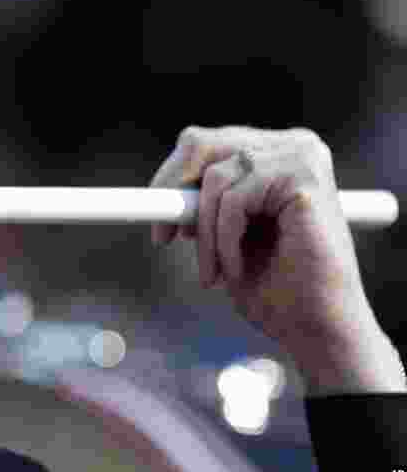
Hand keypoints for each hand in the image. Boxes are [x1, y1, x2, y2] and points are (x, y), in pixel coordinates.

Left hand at [150, 126, 403, 393]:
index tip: (155, 218)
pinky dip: (223, 240)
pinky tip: (233, 272)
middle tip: (162, 239)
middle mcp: (292, 144)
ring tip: (212, 272)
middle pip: (200, 144)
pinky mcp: (303, 177)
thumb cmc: (273, 285)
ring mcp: (300, 155)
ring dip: (204, 234)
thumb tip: (164, 190)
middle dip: (173, 193)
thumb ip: (203, 202)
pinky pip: (233, 201)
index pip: (203, 144)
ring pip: (214, 179)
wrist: (317, 328)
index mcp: (275, 152)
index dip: (170, 177)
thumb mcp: (226, 233)